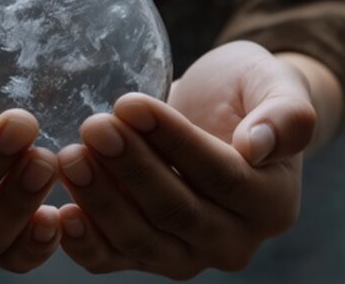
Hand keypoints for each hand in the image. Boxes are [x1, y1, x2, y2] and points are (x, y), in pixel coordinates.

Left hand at [55, 41, 320, 278]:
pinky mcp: (146, 257)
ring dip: (100, 200)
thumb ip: (286, 115)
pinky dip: (84, 242)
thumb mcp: (275, 84)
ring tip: (70, 156)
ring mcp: (189, 256)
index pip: (220, 176)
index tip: (129, 104)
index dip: (173, 142)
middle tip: (92, 127)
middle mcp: (234, 241)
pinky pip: (112, 260)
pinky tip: (59, 212)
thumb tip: (258, 146)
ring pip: (141, 240)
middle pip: (176, 212)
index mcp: (272, 203)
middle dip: (129, 169)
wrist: (218, 115)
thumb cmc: (246, 94)